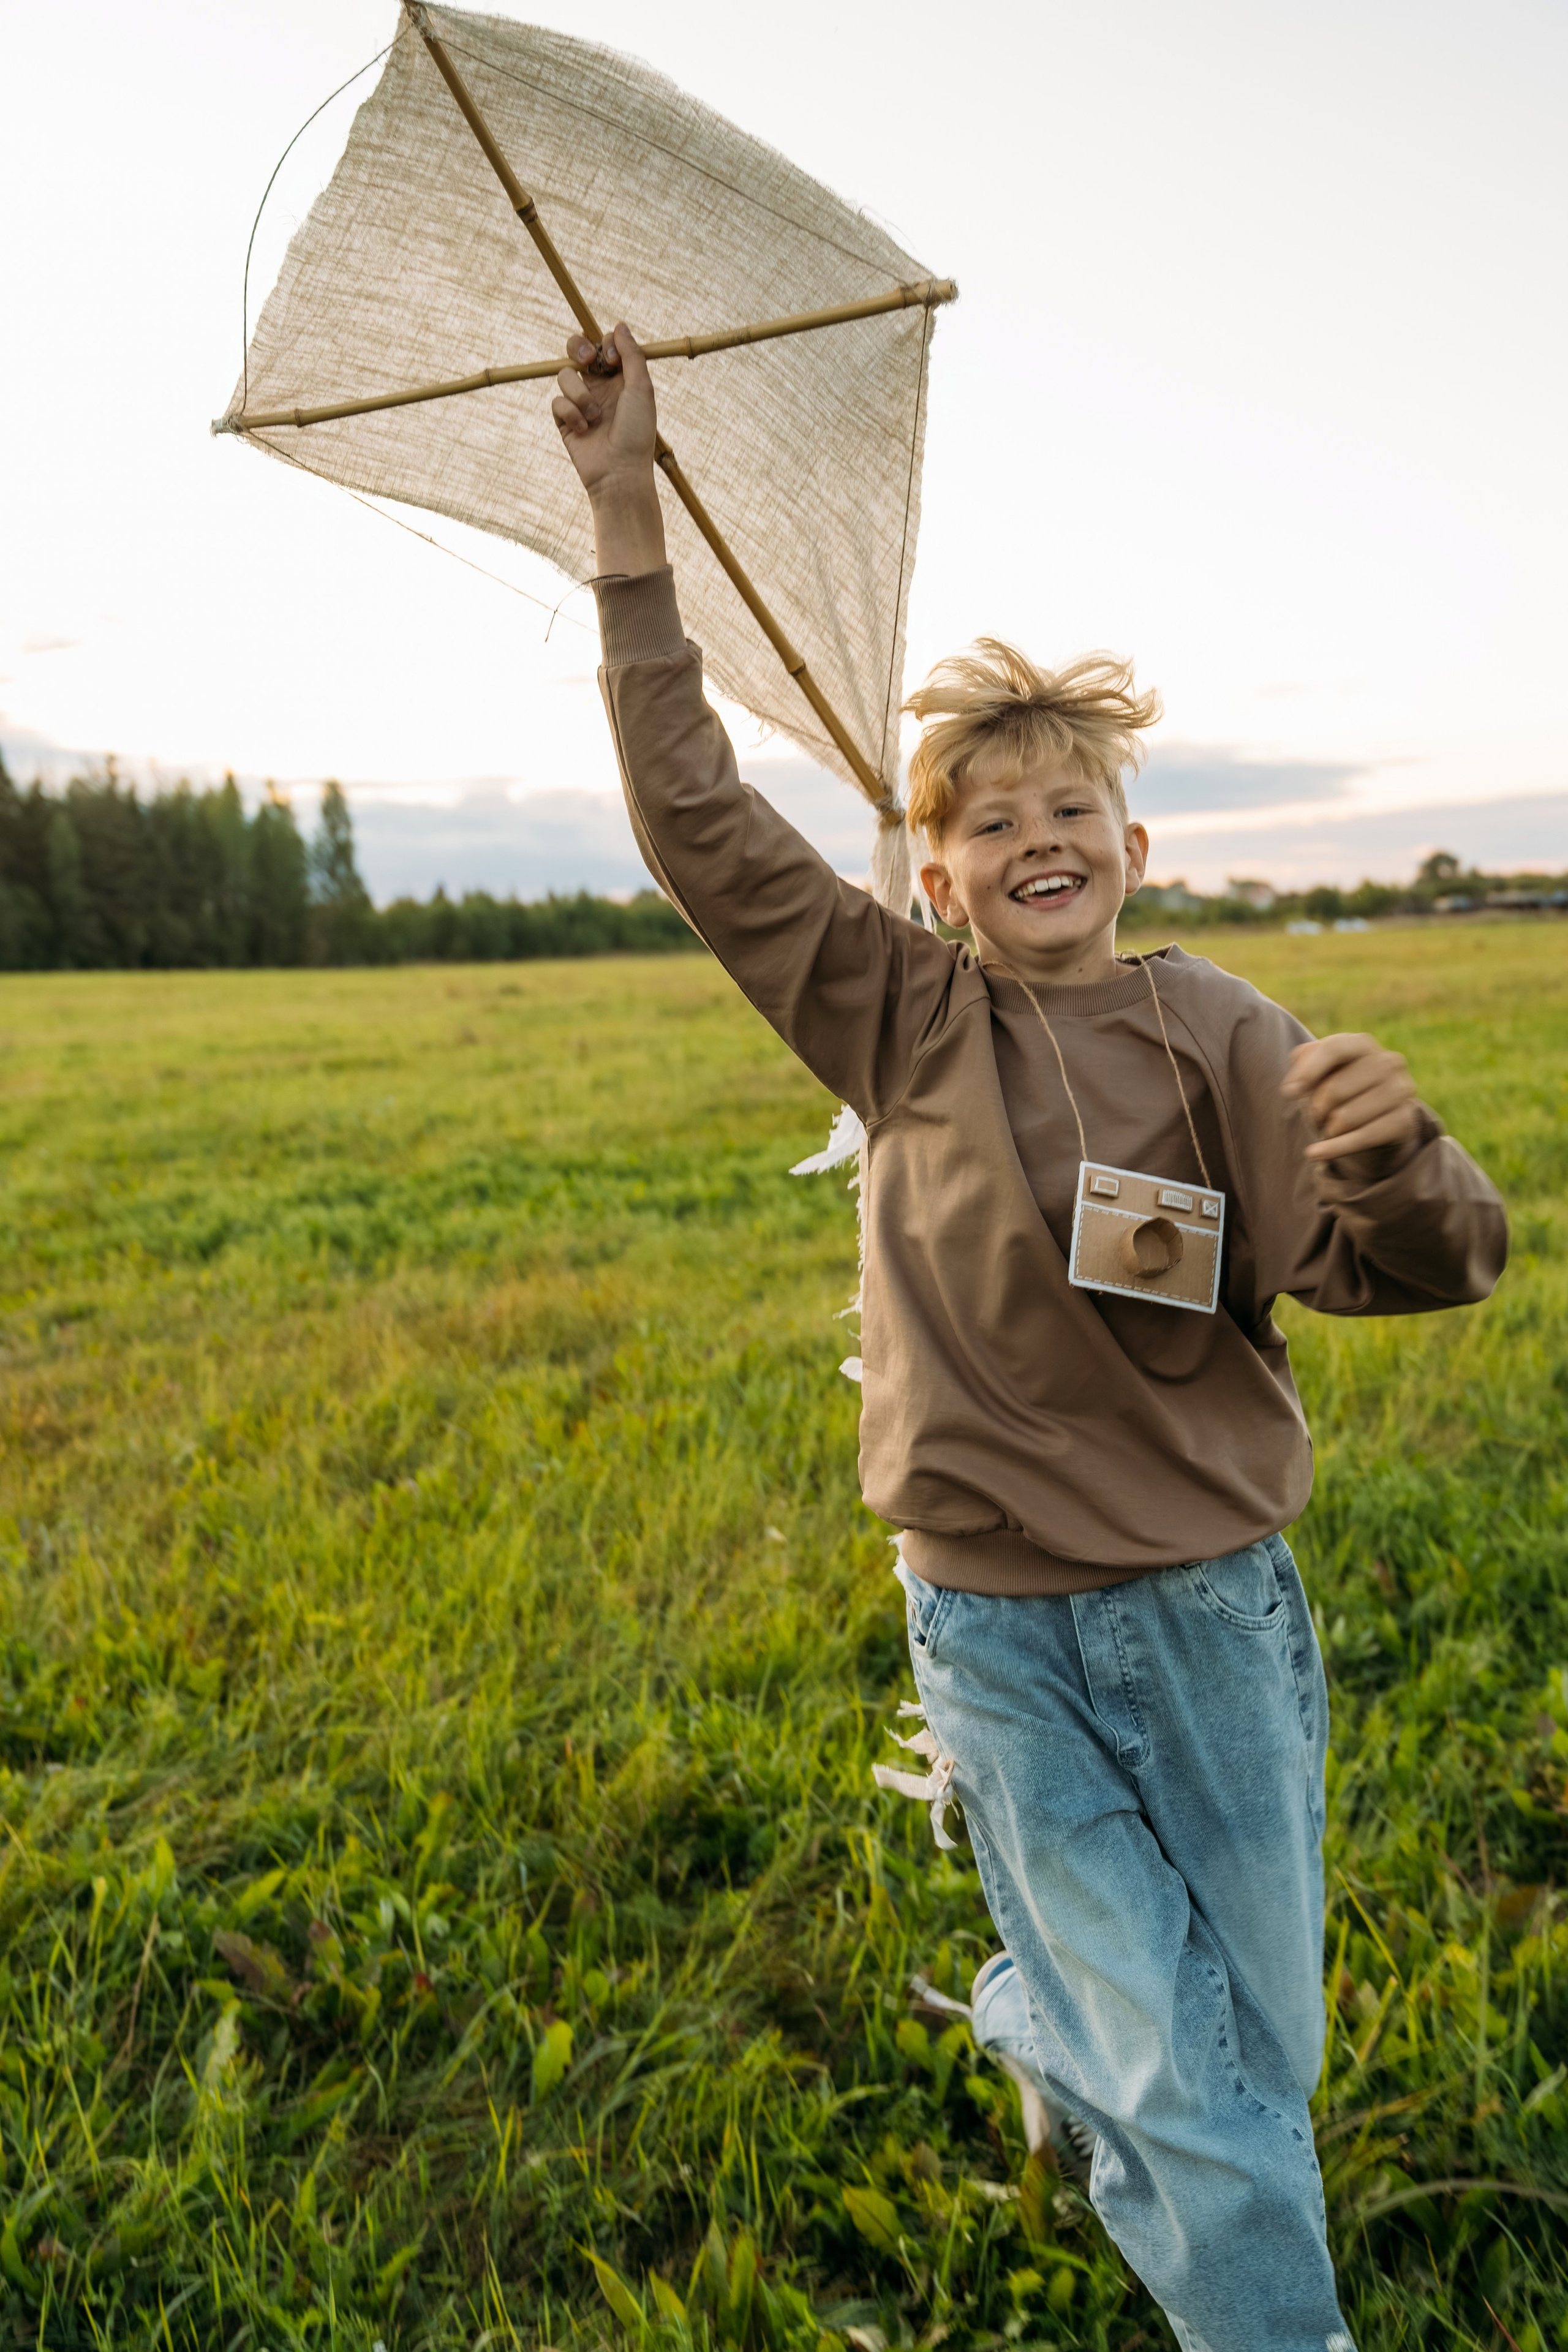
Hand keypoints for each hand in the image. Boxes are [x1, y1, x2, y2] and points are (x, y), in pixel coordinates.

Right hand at [553, 322, 666, 574]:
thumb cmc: (636, 433)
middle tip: (588, 360)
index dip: (605, 344)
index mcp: (621, 378)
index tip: (612, 359)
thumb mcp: (641, 389)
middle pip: (577, 349)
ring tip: (594, 416)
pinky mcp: (565, 420)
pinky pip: (557, 401)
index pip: (605, 344)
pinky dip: (570, 413)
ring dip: (579, 393)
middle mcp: (600, 386)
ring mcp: (581, 402)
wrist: (619, 473)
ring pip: (565, 375)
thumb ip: (632, 355)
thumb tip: (619, 325)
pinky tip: (584, 429)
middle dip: (578, 347)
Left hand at [1282, 1032, 1420, 1164]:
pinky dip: (1334, 1149)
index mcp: (1363, 1044)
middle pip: (1335, 1089)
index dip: (1308, 1071)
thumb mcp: (1319, 1069)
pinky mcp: (1405, 1121)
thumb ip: (1303, 1065)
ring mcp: (1401, 1090)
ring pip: (1346, 1117)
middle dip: (1317, 1108)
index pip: (1335, 1049)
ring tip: (1331, 1126)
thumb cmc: (1339, 1085)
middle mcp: (1388, 1061)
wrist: (1376, 1114)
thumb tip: (1293, 1088)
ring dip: (1328, 1128)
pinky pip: (1362, 1138)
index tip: (1288, 1093)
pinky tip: (1314, 1153)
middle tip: (1318, 1114)